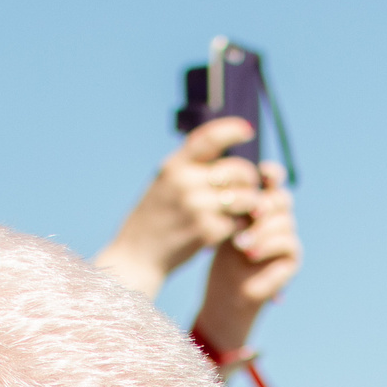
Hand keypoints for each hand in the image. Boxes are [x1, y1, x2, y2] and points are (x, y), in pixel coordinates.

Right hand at [92, 120, 262, 299]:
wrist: (136, 256)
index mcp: (174, 166)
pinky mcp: (206, 231)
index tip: (248, 131)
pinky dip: (238, 226)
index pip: (210, 137)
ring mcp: (196, 207)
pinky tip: (228, 229)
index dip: (233, 130)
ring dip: (250, 204)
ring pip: (245, 197)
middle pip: (239, 170)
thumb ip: (188, 167)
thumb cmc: (154, 218)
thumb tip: (225, 148)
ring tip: (242, 209)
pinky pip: (239, 222)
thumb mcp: (163, 183)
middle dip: (249, 179)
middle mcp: (185, 182)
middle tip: (247, 187)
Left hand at [192, 164, 300, 356]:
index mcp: (263, 201)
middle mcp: (279, 216)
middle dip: (266, 204)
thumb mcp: (226, 222)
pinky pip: (287, 242)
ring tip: (239, 244)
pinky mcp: (293, 257)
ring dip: (261, 230)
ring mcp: (288, 235)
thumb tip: (234, 178)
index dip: (272, 173)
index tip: (262, 173)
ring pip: (285, 221)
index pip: (274, 180)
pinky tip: (250, 253)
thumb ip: (236, 201)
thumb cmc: (222, 254)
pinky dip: (268, 246)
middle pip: (282, 198)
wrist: (226, 290)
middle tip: (249, 214)